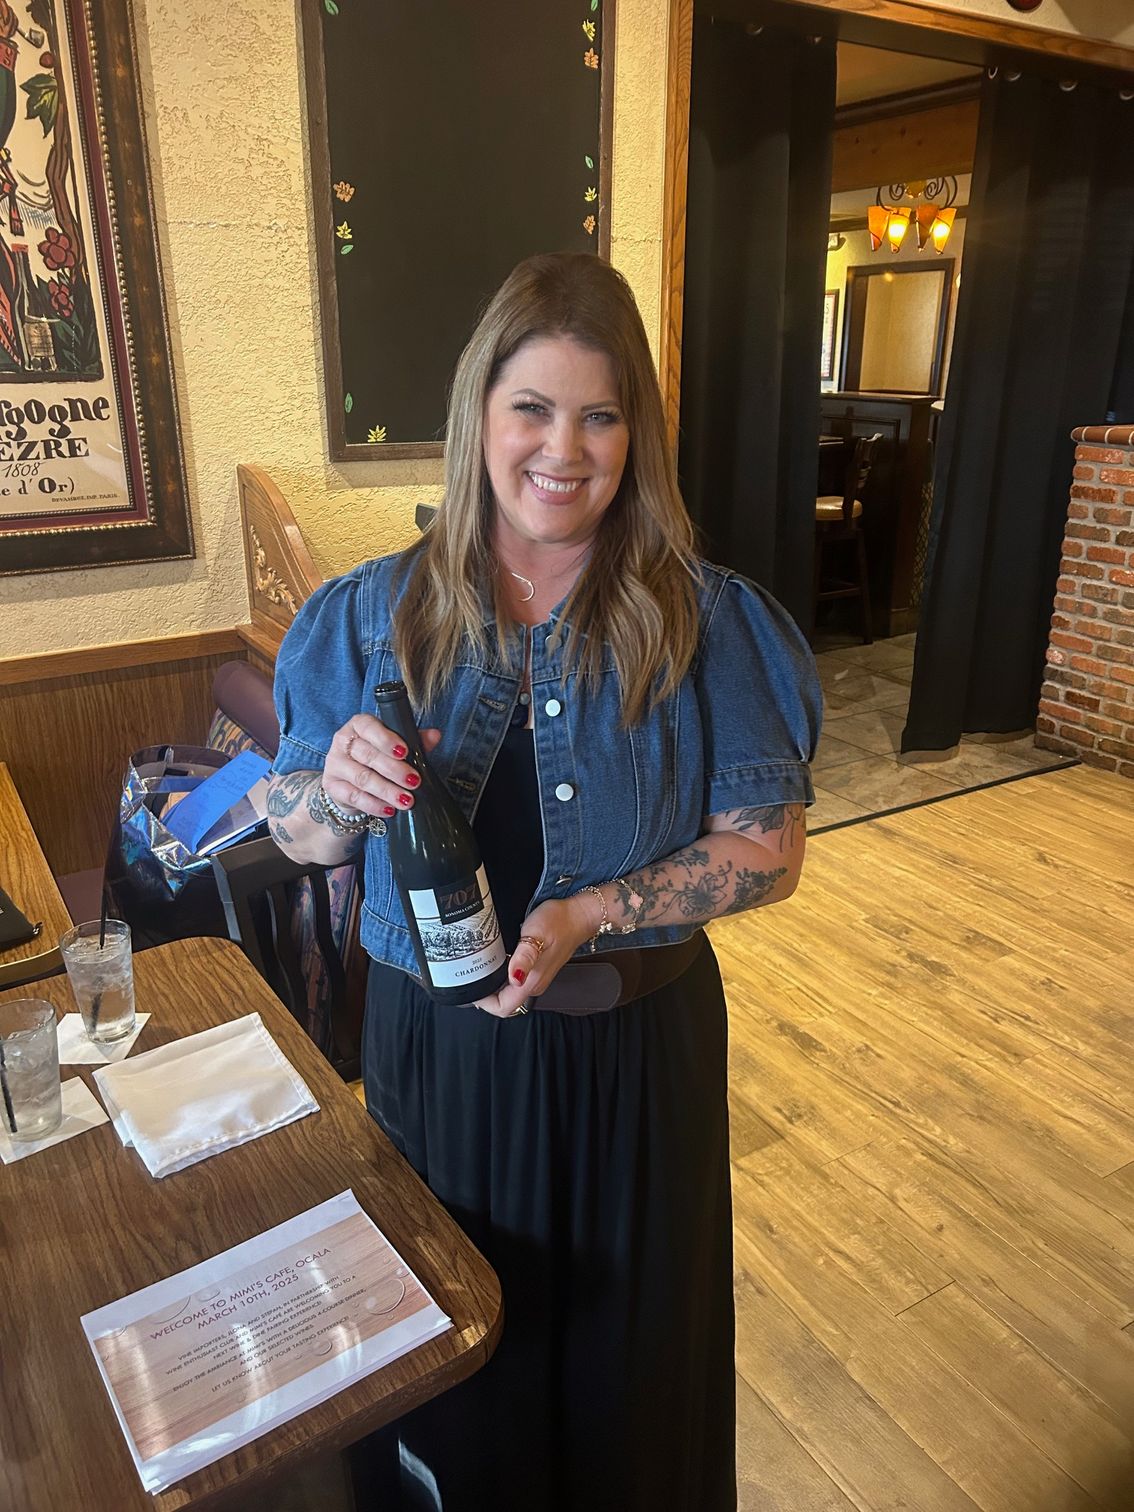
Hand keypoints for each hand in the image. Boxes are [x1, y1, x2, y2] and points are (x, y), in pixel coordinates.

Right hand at [322, 714, 441, 818]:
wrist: (350, 782)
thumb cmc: (376, 758)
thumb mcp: (395, 746)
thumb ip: (414, 740)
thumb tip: (435, 735)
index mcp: (359, 725)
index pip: (368, 727)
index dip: (386, 739)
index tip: (405, 752)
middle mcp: (343, 741)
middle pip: (368, 755)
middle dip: (394, 770)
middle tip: (414, 781)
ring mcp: (335, 764)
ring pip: (362, 778)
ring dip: (387, 791)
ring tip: (406, 800)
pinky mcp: (332, 786)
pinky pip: (354, 796)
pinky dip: (374, 805)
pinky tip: (389, 810)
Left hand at [472, 892, 601, 1018]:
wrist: (579, 915)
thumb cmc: (558, 921)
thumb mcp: (535, 934)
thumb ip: (524, 958)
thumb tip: (514, 978)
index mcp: (532, 982)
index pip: (504, 1008)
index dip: (485, 1003)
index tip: (473, 987)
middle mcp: (534, 984)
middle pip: (504, 1003)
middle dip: (486, 994)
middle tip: (472, 974)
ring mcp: (537, 978)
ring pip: (509, 992)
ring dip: (494, 984)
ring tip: (482, 966)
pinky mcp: (538, 969)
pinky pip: (515, 981)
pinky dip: (502, 975)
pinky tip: (498, 960)